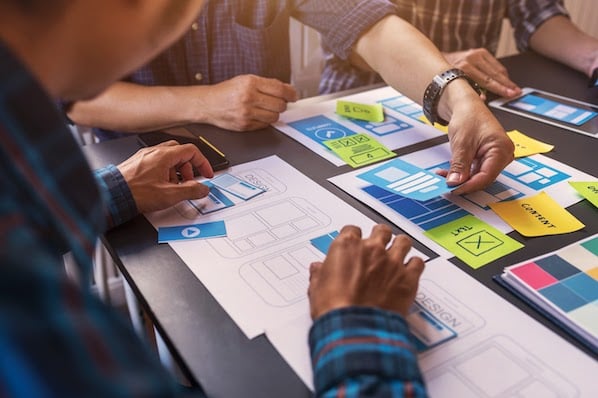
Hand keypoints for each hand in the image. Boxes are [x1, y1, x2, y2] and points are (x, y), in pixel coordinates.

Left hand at [117, 140, 213, 212]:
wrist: (112, 195)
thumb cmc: (135, 192)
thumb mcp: (170, 195)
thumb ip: (191, 191)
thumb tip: (203, 189)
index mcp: (164, 155)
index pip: (191, 151)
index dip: (203, 163)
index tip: (207, 174)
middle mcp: (153, 152)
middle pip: (179, 152)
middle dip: (188, 167)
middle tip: (190, 181)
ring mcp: (144, 157)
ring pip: (167, 158)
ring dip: (176, 171)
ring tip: (174, 187)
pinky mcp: (136, 164)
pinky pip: (156, 163)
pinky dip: (164, 172)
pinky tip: (161, 186)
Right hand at [193, 74, 297, 130]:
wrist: (208, 104)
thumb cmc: (227, 92)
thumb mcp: (246, 80)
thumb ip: (267, 84)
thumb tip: (287, 90)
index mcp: (250, 83)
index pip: (279, 89)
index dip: (291, 93)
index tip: (294, 96)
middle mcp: (249, 98)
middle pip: (280, 104)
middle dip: (281, 103)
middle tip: (277, 102)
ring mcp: (247, 113)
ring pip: (274, 117)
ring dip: (274, 113)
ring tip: (266, 109)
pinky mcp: (245, 125)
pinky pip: (265, 125)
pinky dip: (265, 121)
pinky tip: (258, 115)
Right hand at [308, 225, 424, 319]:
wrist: (354, 327)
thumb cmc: (335, 308)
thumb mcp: (317, 288)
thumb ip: (320, 274)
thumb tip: (318, 269)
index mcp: (347, 247)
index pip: (352, 230)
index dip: (354, 237)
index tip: (354, 245)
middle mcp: (372, 249)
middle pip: (381, 231)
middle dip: (380, 236)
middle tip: (378, 246)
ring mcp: (392, 262)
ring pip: (403, 241)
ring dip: (400, 246)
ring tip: (398, 253)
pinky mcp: (408, 278)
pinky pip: (418, 263)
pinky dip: (415, 265)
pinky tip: (410, 271)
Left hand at [437, 82, 514, 193]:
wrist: (466, 106)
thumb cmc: (469, 116)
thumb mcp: (462, 143)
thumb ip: (459, 165)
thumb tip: (455, 182)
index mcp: (501, 149)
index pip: (486, 176)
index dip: (469, 185)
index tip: (453, 189)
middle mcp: (502, 155)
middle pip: (483, 178)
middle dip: (463, 182)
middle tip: (445, 184)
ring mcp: (495, 157)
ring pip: (477, 176)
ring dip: (460, 178)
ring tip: (443, 175)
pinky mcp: (487, 158)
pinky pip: (474, 170)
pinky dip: (462, 172)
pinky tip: (449, 171)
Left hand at [444, 48, 520, 97]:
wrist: (440, 60)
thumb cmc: (446, 76)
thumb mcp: (453, 86)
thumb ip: (468, 92)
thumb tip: (482, 99)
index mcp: (463, 68)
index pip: (486, 81)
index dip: (500, 89)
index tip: (510, 94)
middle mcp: (470, 59)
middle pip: (494, 74)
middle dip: (507, 84)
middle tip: (517, 92)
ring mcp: (476, 54)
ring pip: (497, 68)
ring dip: (506, 79)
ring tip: (514, 88)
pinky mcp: (481, 51)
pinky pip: (495, 63)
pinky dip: (501, 72)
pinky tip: (506, 80)